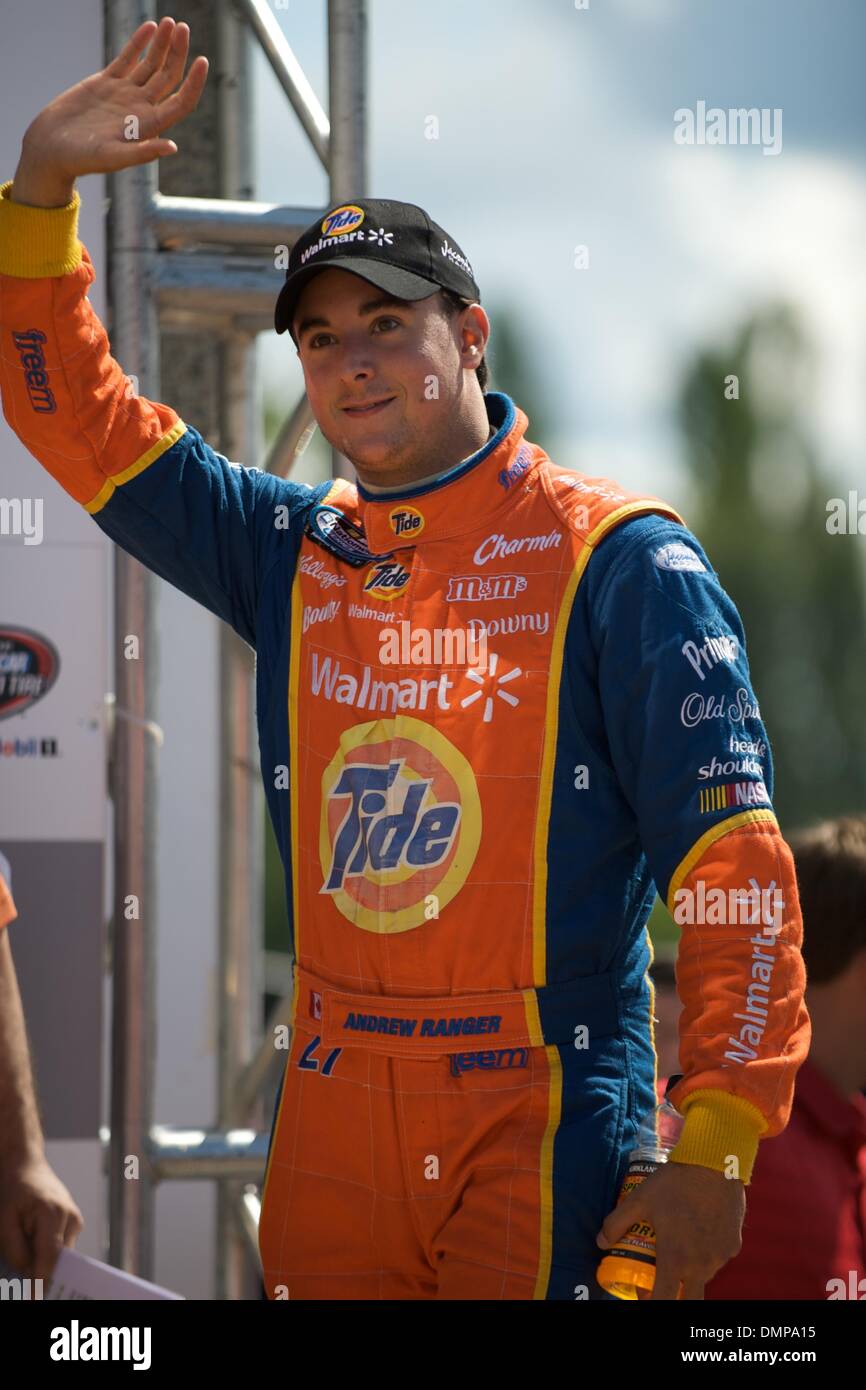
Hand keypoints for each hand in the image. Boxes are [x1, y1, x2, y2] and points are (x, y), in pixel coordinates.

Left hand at [0, 1154, 83, 1282]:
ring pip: (62, 1257)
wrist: (26, 1165)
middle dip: (42, 1275)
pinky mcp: (74, 1223)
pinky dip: (48, 1254)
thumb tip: (28, 1275)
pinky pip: (62, 1248)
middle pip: (59, 1261)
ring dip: (44, 1262)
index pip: (50, 1258)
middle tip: (27, 1291)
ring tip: (26, 1255)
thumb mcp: (4, 1221)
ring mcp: (75, 1220)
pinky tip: (34, 1248)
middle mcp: (70, 1218)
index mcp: (52, 1214)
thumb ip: (16, 1250)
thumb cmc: (13, 1190)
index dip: (41, 1283)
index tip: (34, 1301)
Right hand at [12, 17, 207, 205]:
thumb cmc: (82, 159)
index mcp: (149, 126)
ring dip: (162, 44)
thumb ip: (142, 153)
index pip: (181, 102)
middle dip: (178, 53)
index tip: (203, 61)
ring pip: (150, 64)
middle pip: (168, 77)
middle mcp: (141, 108)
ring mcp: (125, 93)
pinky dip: (139, 43)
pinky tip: (150, 27)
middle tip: (183, 28)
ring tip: (171, 23)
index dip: (194, 83)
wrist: (53, 148)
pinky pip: (128, 58)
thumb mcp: (113, 157)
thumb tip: (172, 146)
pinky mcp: (107, 82)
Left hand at [596, 1160, 744, 1299]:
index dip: (652, 1302)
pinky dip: (708, 1255)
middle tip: (664, 1282)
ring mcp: (720, 1258)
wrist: (715, 1164)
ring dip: (692, 1273)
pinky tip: (700, 1233)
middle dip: (676, 1296)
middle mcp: (701, 1266)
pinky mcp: (734, 1246)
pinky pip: (718, 1259)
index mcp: (675, 1259)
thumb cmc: (674, 1182)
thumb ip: (617, 1222)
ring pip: (705, 1278)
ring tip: (681, 1249)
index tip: (644, 1297)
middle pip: (690, 1299)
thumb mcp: (640, 1199)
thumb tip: (600, 1242)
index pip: (665, 1300)